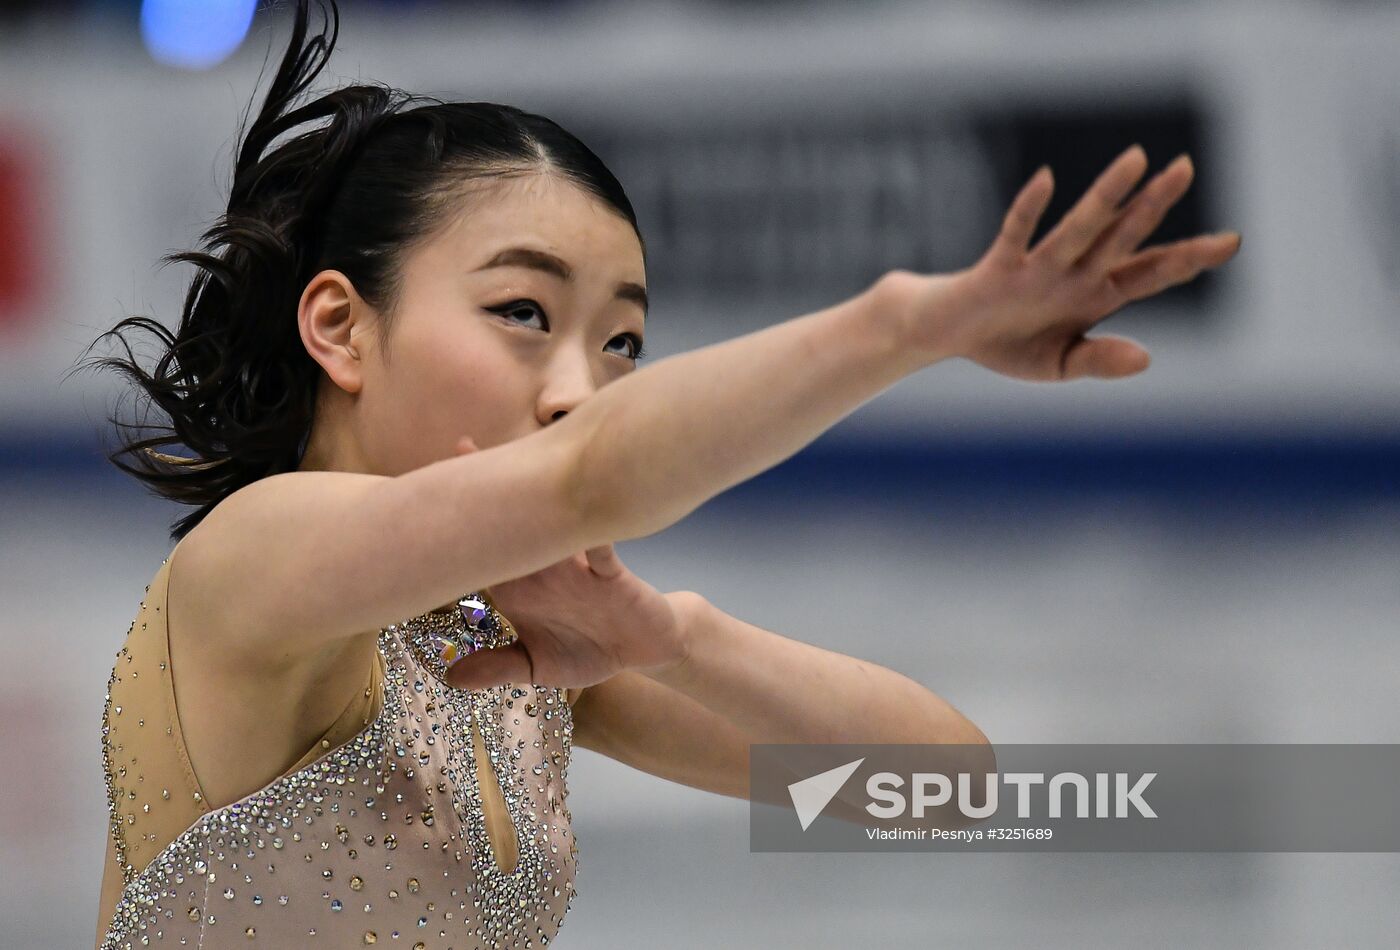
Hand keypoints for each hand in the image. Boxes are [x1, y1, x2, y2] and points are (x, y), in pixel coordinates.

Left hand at [438, 434, 690, 689]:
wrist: (644, 649)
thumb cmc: (590, 649)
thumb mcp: (539, 667)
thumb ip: (498, 668)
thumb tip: (450, 678)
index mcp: (520, 588)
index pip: (481, 554)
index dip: (455, 529)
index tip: (425, 499)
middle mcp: (544, 570)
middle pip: (512, 525)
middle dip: (489, 492)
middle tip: (460, 450)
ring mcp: (578, 569)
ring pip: (555, 532)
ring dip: (539, 508)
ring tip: (516, 478)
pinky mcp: (613, 576)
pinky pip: (602, 554)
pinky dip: (593, 543)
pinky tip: (578, 533)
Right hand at [881, 144, 1241, 380]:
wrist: (944, 333)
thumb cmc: (1005, 344)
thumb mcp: (1058, 365)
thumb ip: (1100, 360)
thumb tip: (1146, 359)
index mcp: (1094, 296)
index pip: (1150, 272)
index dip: (1188, 258)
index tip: (1231, 241)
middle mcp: (1073, 273)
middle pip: (1122, 235)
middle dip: (1154, 204)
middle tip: (1186, 166)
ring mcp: (1037, 268)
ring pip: (1079, 228)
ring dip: (1106, 196)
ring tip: (1136, 158)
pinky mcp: (999, 269)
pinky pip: (1017, 235)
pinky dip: (1030, 211)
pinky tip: (1046, 180)